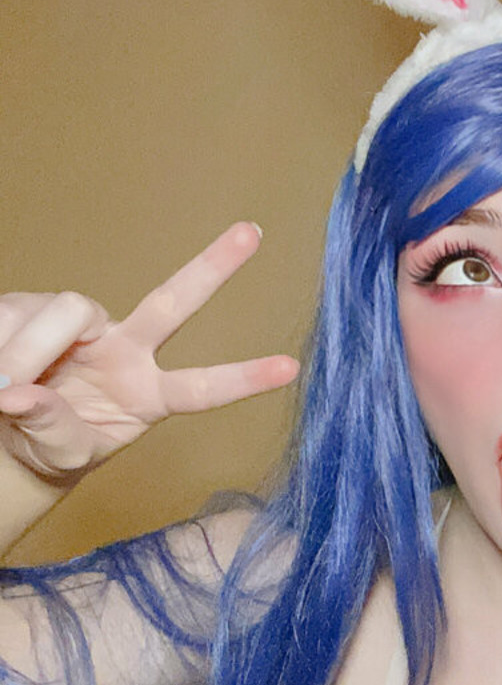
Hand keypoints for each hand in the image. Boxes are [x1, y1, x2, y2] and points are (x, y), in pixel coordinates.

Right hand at [0, 223, 299, 481]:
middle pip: (171, 304)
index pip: (202, 388)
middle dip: (213, 268)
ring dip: (30, 348)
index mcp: (148, 394)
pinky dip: (1, 341)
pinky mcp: (36, 309)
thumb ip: (51, 427)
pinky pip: (16, 314)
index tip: (291, 368)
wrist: (10, 435)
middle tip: (253, 232)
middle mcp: (125, 350)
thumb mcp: (61, 452)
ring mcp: (84, 327)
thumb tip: (19, 394)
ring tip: (3, 384)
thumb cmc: (51, 446)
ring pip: (67, 312)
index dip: (244, 379)